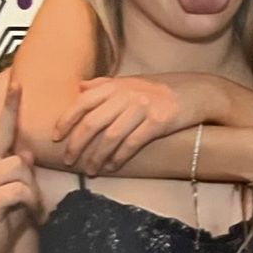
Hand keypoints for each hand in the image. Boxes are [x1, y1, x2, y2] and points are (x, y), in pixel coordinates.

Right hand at [0, 73, 43, 252]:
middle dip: (10, 105)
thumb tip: (26, 152)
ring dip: (32, 189)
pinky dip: (31, 204)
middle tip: (18, 82)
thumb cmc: (7, 213)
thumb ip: (20, 165)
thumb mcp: (17, 185)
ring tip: (24, 205)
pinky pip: (23, 190)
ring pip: (23, 168)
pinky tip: (23, 214)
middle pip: (0, 130)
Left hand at [52, 75, 197, 175]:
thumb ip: (104, 84)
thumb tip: (79, 87)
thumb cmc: (159, 89)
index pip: (83, 102)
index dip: (66, 120)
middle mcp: (126, 95)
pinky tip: (111, 167)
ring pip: (110, 136)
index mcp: (116, 85)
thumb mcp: (130, 82)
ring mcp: (143, 108)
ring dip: (96, 156)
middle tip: (68, 161)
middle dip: (77, 144)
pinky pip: (132, 143)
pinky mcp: (158, 122)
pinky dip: (118, 158)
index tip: (56, 138)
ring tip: (89, 170)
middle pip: (93, 122)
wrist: (195, 92)